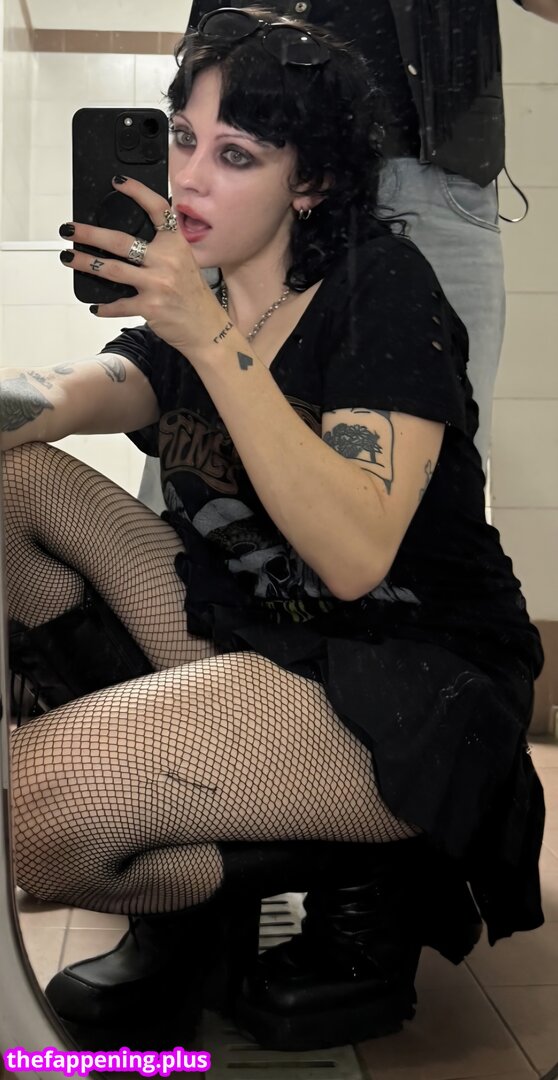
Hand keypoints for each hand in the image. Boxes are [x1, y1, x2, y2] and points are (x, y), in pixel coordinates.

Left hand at [59, 176, 225, 357]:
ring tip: (69, 257)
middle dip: (90, 234)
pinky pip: (120, 304)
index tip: (117, 181)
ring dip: (86, 262)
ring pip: (113, 269)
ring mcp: (157, 283)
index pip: (157, 209)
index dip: (137, 191)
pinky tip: (95, 306)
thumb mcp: (185, 262)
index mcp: (176, 244)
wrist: (207, 328)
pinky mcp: (150, 306)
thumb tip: (130, 241)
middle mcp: (167, 260)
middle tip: (69, 229)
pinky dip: (105, 306)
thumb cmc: (193, 295)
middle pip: (120, 241)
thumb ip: (163, 249)